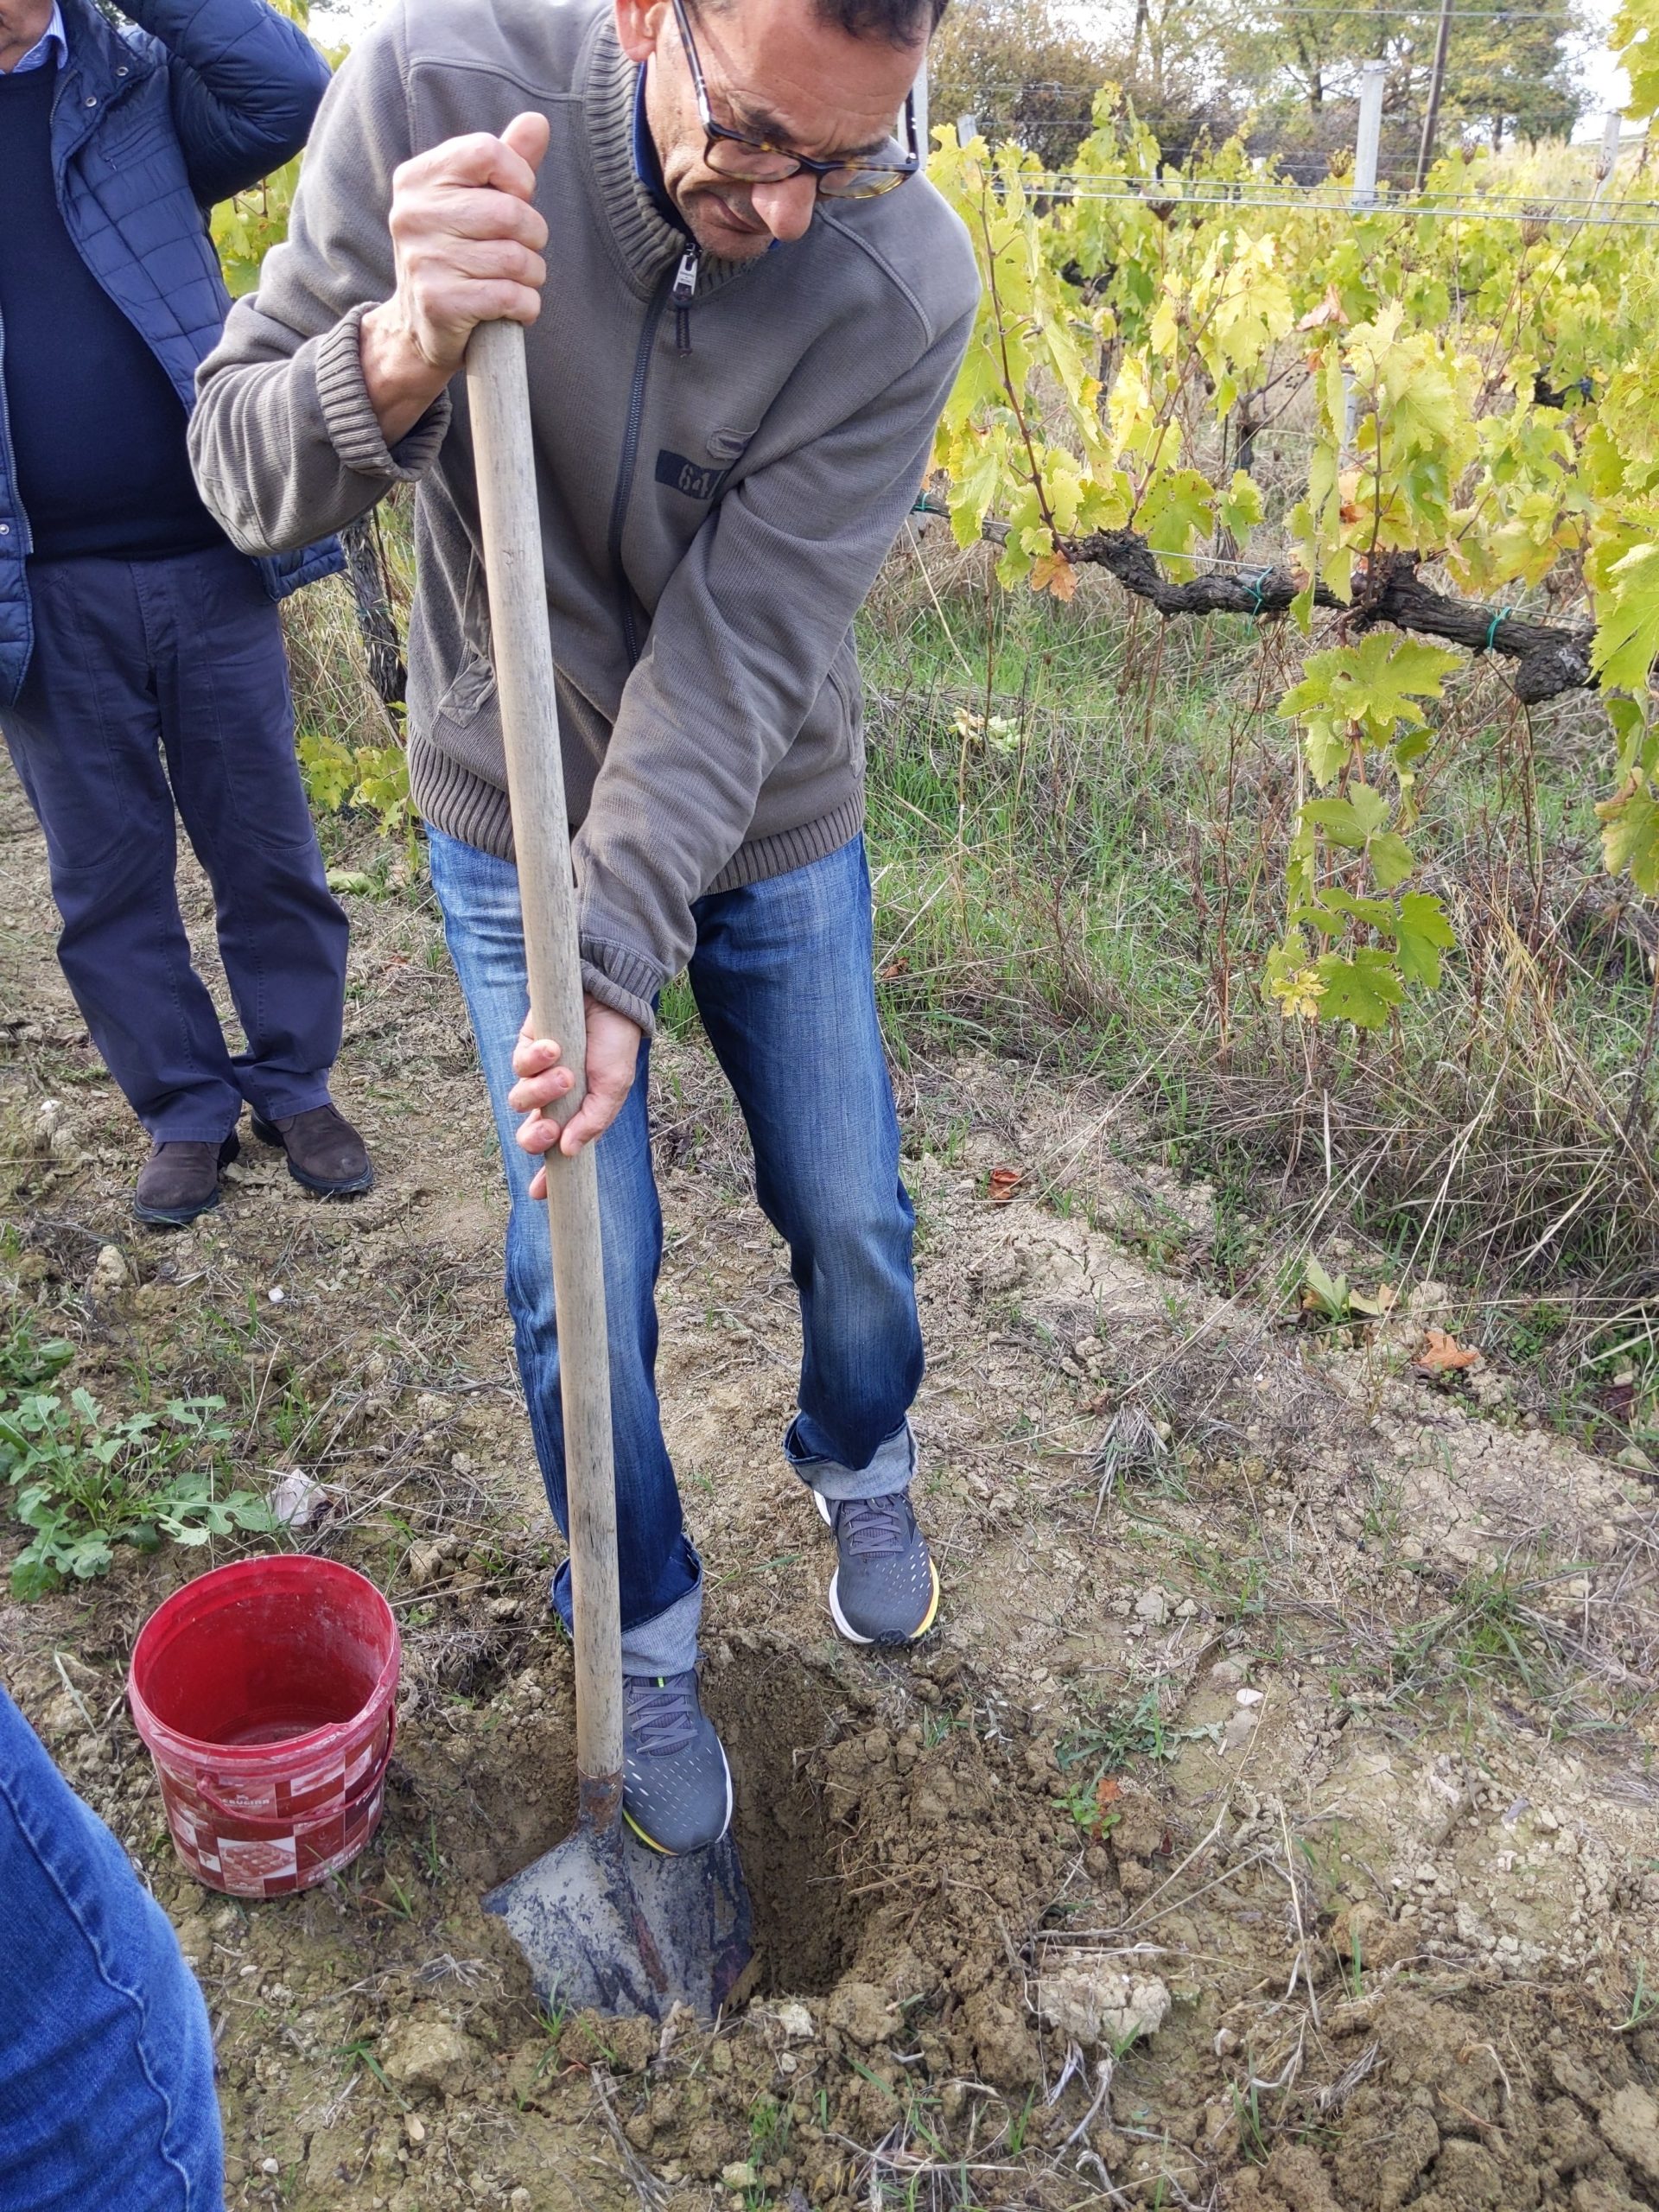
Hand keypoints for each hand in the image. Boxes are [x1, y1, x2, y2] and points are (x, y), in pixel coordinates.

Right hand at [360, 110, 549, 443]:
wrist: (420, 327)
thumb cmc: (458, 255)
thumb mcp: (474, 202)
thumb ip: (505, 163)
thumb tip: (537, 122)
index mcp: (418, 178)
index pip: (486, 151)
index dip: (519, 179)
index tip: (517, 201)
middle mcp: (412, 214)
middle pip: (509, 211)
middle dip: (533, 237)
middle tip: (522, 252)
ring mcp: (422, 258)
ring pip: (515, 258)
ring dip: (532, 276)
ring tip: (517, 282)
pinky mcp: (438, 302)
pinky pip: (509, 296)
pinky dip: (526, 306)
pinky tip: (514, 308)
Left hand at [509, 997, 643, 1190]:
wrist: (608, 996)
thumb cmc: (615, 1043)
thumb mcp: (613, 1088)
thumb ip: (592, 1121)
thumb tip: (568, 1151)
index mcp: (577, 1115)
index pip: (557, 1153)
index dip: (547, 1176)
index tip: (539, 1194)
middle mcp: (554, 1100)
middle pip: (529, 1134)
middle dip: (534, 1136)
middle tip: (548, 1128)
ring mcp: (537, 1076)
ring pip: (521, 1101)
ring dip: (541, 1091)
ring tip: (564, 1072)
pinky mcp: (525, 1048)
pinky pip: (519, 1066)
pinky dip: (534, 1060)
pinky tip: (553, 1047)